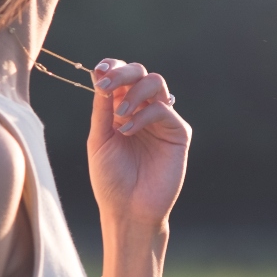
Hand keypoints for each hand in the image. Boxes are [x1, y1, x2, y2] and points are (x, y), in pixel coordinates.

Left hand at [88, 59, 189, 229]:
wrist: (128, 210)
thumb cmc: (110, 179)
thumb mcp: (99, 139)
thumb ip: (102, 107)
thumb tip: (100, 74)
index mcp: (121, 110)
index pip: (121, 76)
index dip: (112, 67)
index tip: (99, 71)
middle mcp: (143, 110)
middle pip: (139, 73)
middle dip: (122, 74)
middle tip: (106, 86)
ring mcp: (162, 120)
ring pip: (155, 82)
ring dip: (134, 91)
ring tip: (119, 114)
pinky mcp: (178, 133)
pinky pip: (164, 109)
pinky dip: (144, 114)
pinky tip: (127, 131)